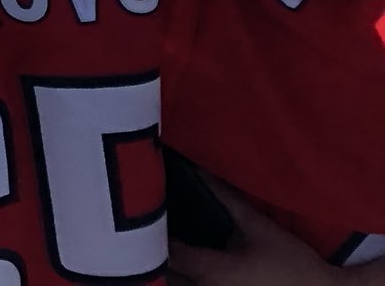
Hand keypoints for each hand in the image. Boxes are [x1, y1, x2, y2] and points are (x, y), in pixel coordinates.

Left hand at [168, 174, 359, 283]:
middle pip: (167, 273)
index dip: (156, 233)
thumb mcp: (259, 227)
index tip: (152, 213)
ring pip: (177, 284)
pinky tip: (188, 266)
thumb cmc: (291, 263)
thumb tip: (200, 170)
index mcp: (213, 271)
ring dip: (171, 270)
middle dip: (156, 252)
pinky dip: (186, 279)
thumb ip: (226, 198)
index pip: (169, 252)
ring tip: (166, 246)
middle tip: (153, 228)